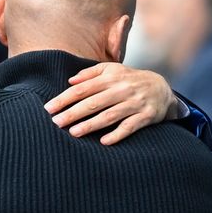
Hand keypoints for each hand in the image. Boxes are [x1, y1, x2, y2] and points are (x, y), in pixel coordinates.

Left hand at [43, 63, 177, 144]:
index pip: (83, 88)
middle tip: (56, 122)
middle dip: (73, 113)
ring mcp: (134, 103)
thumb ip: (90, 73)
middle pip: (93, 102)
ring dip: (90, 125)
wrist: (162, 88)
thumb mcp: (112, 70)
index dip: (65, 98)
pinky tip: (103, 142)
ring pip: (109, 115)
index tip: (49, 108)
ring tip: (73, 132)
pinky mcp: (146, 116)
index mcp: (111, 78)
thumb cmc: (129, 80)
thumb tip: (70, 81)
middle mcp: (122, 89)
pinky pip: (130, 126)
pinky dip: (117, 134)